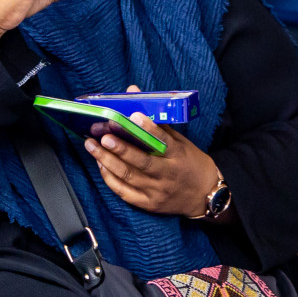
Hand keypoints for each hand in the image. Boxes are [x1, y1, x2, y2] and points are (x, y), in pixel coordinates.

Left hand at [84, 88, 220, 217]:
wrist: (206, 196)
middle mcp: (168, 174)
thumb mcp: (182, 143)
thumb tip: (132, 93)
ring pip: (128, 176)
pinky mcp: (148, 203)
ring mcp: (157, 191)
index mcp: (178, 156)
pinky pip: (124, 192)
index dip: (149, 129)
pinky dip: (110, 178)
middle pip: (142, 162)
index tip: (134, 116)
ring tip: (92, 146)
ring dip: (107, 160)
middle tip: (103, 136)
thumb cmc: (190, 164)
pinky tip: (100, 165)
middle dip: (120, 148)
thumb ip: (157, 123)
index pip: (164, 141)